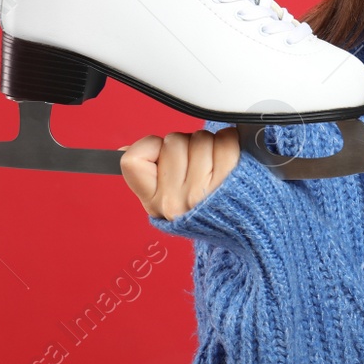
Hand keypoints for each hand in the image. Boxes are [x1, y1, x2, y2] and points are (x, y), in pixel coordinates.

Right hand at [119, 128, 240, 220]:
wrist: (241, 225)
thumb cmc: (203, 205)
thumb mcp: (166, 197)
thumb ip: (147, 173)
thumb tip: (122, 151)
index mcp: (154, 202)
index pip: (132, 160)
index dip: (150, 148)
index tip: (162, 157)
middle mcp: (175, 201)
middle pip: (173, 141)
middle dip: (186, 145)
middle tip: (197, 165)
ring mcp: (201, 192)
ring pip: (199, 138)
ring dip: (210, 144)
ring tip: (213, 165)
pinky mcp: (228, 180)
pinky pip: (225, 141)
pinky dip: (229, 141)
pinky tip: (228, 158)